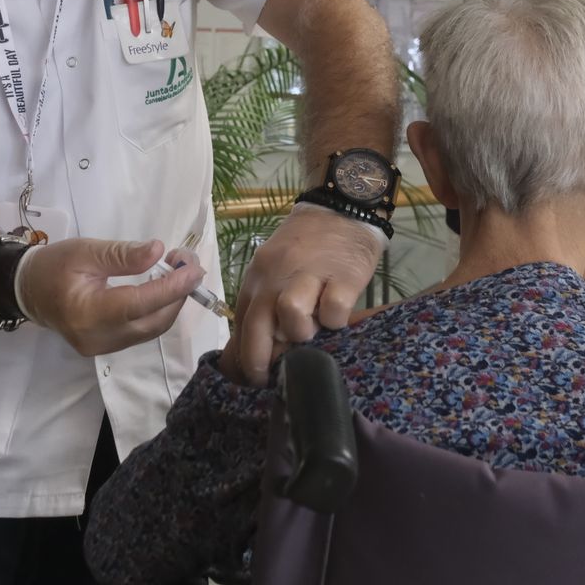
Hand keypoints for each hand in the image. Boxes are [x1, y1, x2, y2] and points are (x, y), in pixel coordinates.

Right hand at [18, 238, 204, 356]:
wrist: (26, 290)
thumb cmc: (53, 265)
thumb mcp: (86, 251)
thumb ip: (124, 255)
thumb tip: (159, 251)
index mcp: (88, 313)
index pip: (141, 303)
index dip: (172, 287)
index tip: (194, 268)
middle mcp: (98, 338)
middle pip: (153, 322)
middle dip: (178, 294)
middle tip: (188, 263)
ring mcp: (102, 348)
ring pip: (151, 330)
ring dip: (171, 303)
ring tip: (179, 273)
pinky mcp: (106, 348)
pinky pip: (141, 332)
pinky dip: (157, 311)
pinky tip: (162, 289)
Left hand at [233, 204, 380, 386]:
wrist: (339, 206)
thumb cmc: (306, 247)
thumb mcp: (274, 270)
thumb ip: (262, 306)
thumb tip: (248, 354)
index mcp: (257, 278)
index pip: (241, 326)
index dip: (244, 358)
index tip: (252, 378)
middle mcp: (277, 276)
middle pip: (258, 326)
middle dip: (261, 361)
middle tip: (275, 378)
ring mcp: (310, 275)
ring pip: (291, 316)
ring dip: (302, 333)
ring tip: (314, 331)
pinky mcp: (343, 276)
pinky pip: (333, 310)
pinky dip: (335, 320)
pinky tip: (338, 314)